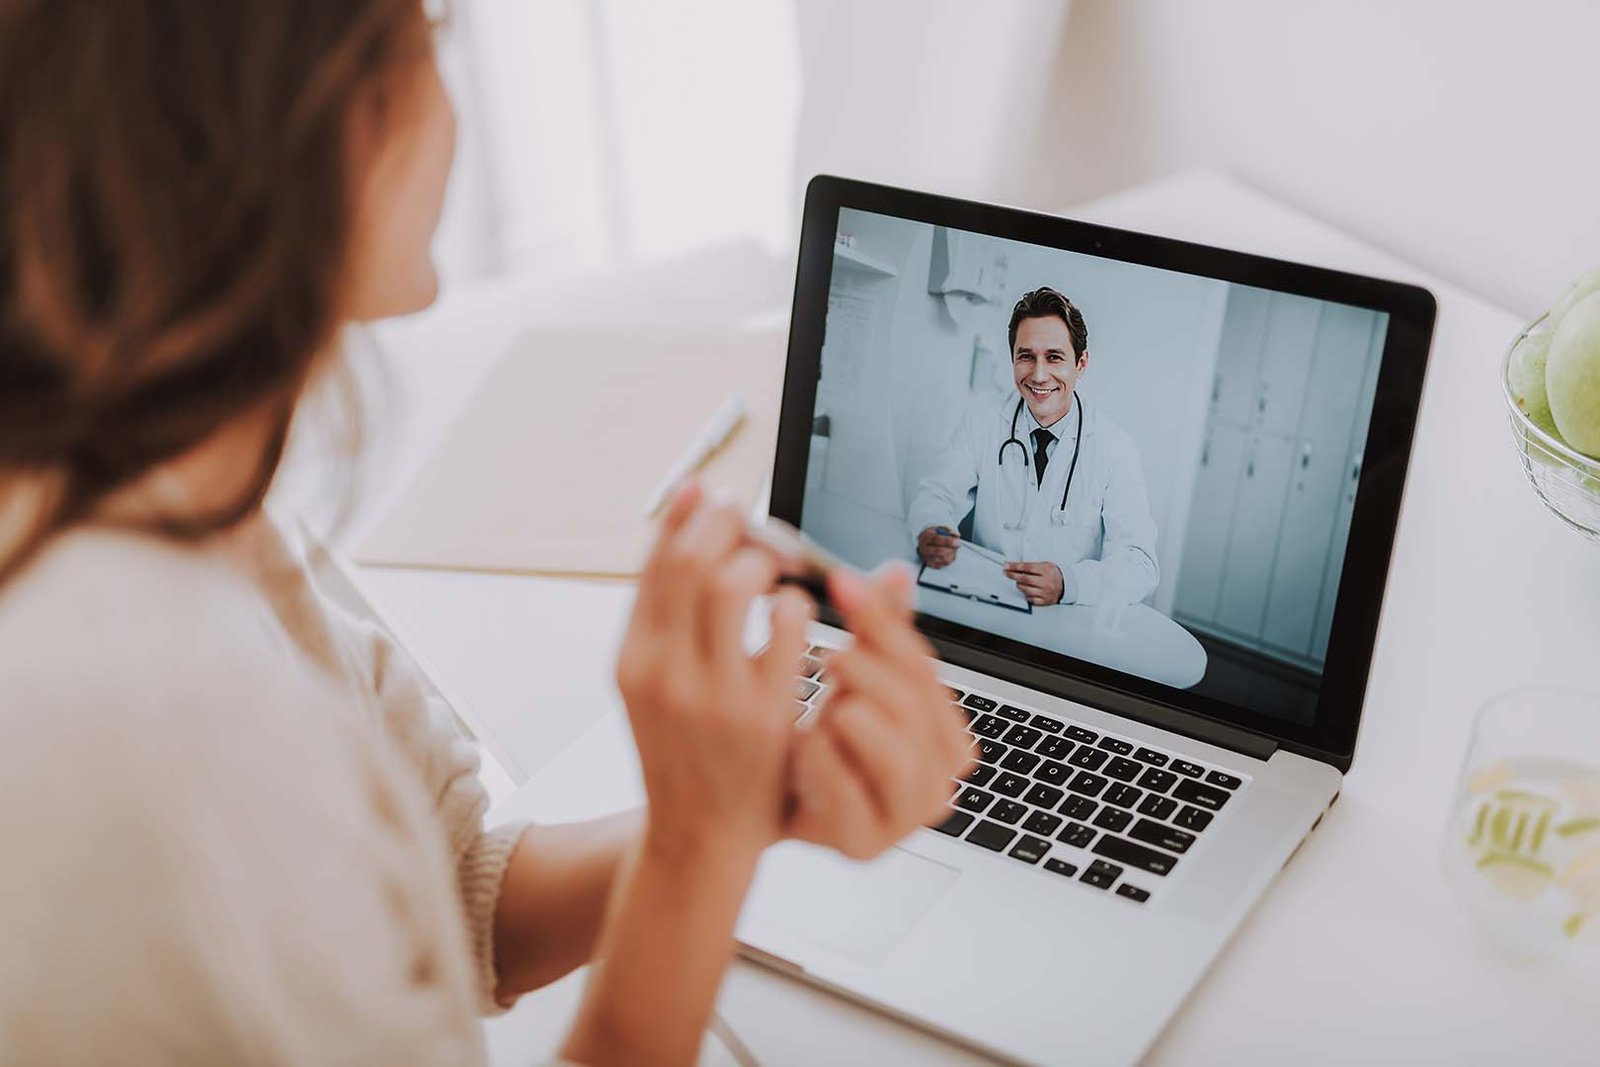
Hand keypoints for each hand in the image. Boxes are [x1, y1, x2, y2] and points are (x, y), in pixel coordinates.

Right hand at [616, 483, 813, 861]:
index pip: (655, 563)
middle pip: (693, 562)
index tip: (715, 495)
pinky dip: (800, 606)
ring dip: (766, 562)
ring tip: (779, 571)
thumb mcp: (654, 686)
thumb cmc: (686, 753)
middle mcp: (661, 671)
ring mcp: (710, 693)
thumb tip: (684, 524)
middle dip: (731, 527)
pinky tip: (801, 615)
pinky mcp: (761, 714)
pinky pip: (789, 627)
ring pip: (735, 584)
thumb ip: (667, 619)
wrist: (698, 838)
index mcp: (632, 659)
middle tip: (757, 523)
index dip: (688, 517)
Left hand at [784, 564, 973, 858]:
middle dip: (864, 671)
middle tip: (828, 656)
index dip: (882, 621)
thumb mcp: (855, 681)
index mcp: (949, 735)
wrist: (778, 807)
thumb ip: (879, 633)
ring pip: (890, 748)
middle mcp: (941, 779)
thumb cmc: (826, 743)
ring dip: (846, 717)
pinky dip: (819, 761)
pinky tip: (802, 747)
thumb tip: (897, 571)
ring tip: (821, 707)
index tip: (842, 583)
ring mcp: (907, 818)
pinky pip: (846, 789)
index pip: (923, 667)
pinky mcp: (866, 846)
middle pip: (911, 704)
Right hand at [916, 526, 958, 567]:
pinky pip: (944, 564)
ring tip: (953, 548)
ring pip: (943, 559)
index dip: (948, 541)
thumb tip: (956, 535)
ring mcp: (926, 558)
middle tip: (958, 545)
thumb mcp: (940, 529)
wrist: (927, 542)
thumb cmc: (935, 534)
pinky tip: (950, 553)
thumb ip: (948, 530)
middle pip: (939, 551)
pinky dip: (950, 559)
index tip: (957, 541)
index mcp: (925, 537)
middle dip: (952, 549)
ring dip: (952, 554)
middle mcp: (924, 548)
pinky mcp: (930, 564)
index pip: (936, 540)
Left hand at [1004, 560, 1067, 605]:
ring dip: (1019, 585)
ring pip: (1026, 590)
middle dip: (1013, 575)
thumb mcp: (1045, 565)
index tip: (1007, 566)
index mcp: (1046, 570)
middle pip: (1025, 579)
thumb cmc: (1053, 574)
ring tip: (1018, 582)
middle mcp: (1046, 582)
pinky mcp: (1045, 600)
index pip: (1027, 568)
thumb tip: (1015, 566)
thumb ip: (1032, 566)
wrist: (1066, 585)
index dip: (1015, 567)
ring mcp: (1045, 592)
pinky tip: (1026, 591)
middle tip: (1006, 573)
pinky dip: (1026, 595)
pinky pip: (1031, 600)